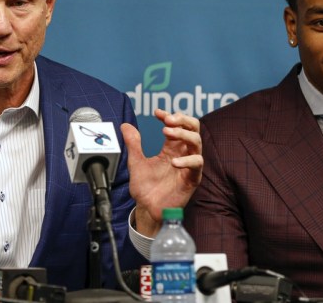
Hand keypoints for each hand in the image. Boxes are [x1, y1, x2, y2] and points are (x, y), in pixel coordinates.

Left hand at [122, 109, 201, 236]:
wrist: (147, 208)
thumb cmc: (145, 187)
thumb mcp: (136, 162)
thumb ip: (133, 144)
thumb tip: (125, 125)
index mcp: (171, 148)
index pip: (177, 125)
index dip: (170, 116)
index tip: (157, 113)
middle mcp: (182, 153)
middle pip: (193, 128)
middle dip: (183, 120)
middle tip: (167, 119)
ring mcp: (188, 165)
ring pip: (197, 142)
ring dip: (184, 134)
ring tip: (167, 132)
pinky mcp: (192, 178)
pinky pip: (197, 164)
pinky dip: (187, 159)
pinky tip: (173, 161)